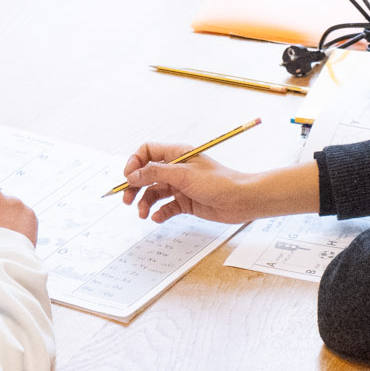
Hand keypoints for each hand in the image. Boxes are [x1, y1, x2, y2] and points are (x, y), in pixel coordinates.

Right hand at [120, 144, 257, 223]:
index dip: (134, 163)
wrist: (242, 200)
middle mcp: (177, 169)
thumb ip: (155, 174)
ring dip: (145, 203)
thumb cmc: (218, 182)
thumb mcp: (183, 175)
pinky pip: (166, 206)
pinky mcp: (186, 202)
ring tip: (143, 214)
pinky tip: (158, 217)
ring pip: (154, 192)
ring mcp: (181, 186)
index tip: (128, 178)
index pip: (147, 152)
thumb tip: (132, 175)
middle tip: (127, 200)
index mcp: (177, 154)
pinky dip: (160, 212)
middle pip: (146, 174)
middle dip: (135, 187)